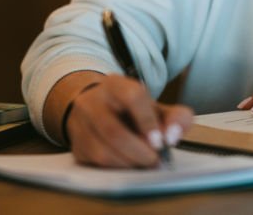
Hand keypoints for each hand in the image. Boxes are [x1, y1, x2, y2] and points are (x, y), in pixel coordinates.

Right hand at [47, 72, 193, 167]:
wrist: (97, 109)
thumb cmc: (133, 111)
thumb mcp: (157, 108)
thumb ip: (176, 118)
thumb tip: (172, 137)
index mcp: (116, 85)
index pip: (132, 97)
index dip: (147, 122)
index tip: (161, 142)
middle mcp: (92, 101)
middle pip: (114, 131)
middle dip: (139, 152)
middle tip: (155, 161)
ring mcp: (80, 124)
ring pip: (102, 152)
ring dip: (129, 163)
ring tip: (144, 164)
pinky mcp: (76, 146)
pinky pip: (95, 164)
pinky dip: (117, 169)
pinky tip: (129, 165)